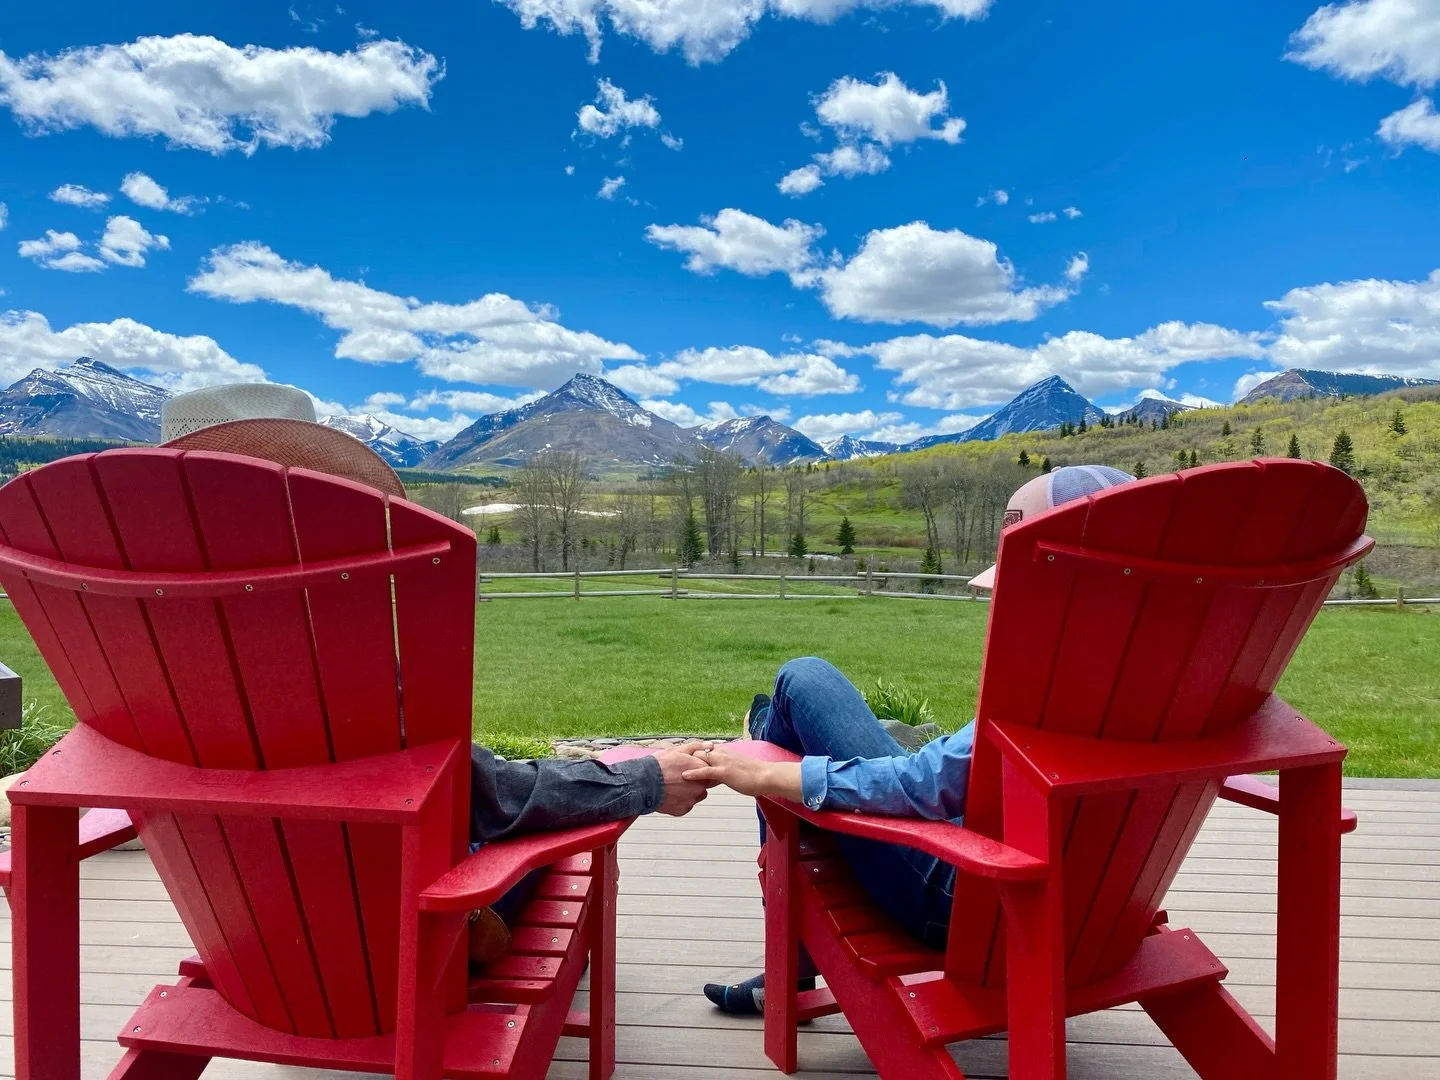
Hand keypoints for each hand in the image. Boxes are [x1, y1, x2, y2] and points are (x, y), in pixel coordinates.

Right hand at [652, 747, 711, 816]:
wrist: (643, 782)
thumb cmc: (659, 765)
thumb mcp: (678, 750)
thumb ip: (697, 747)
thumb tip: (710, 745)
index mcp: (700, 771)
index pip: (707, 772)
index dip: (697, 771)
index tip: (686, 770)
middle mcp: (700, 787)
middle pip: (701, 785)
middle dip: (692, 782)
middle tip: (677, 778)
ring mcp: (692, 800)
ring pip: (694, 796)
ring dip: (687, 793)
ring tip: (672, 787)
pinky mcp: (683, 810)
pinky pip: (685, 806)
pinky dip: (679, 802)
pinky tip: (669, 795)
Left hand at [681, 745, 801, 800]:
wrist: (767, 776)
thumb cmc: (755, 775)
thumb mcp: (737, 768)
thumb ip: (726, 769)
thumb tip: (718, 775)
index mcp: (724, 752)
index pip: (704, 749)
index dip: (692, 753)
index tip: (680, 757)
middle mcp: (722, 754)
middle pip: (698, 751)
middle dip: (684, 755)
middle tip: (671, 761)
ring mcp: (722, 762)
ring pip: (699, 758)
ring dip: (686, 762)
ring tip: (671, 768)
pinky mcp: (724, 772)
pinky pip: (705, 771)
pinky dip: (694, 773)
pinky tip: (684, 776)